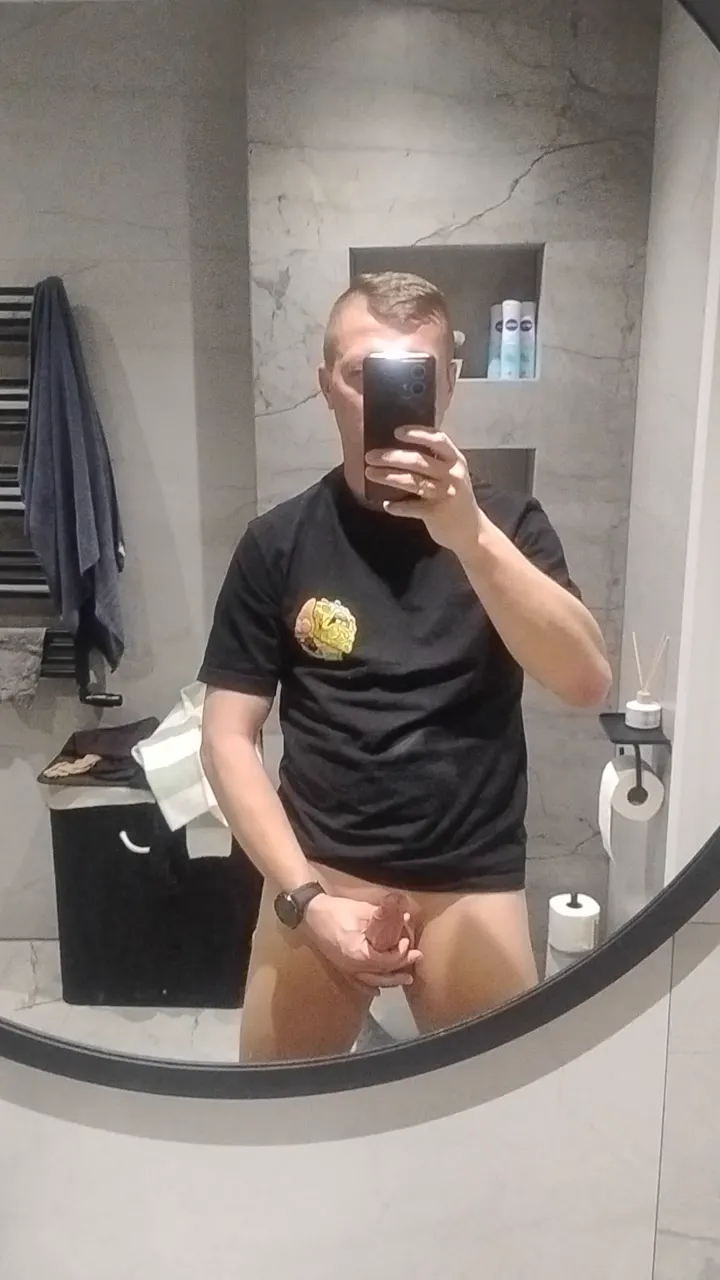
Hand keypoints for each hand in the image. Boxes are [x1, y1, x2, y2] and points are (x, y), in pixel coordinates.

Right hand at [304, 893, 421, 989]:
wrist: (310, 913)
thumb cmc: (336, 911)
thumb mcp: (362, 910)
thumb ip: (384, 916)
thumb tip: (404, 916)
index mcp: (358, 953)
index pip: (386, 960)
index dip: (400, 953)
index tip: (407, 941)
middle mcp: (352, 966)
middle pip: (382, 974)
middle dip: (401, 968)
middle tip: (416, 958)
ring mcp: (346, 969)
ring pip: (372, 981)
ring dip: (390, 980)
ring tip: (405, 978)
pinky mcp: (342, 966)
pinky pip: (358, 982)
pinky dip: (370, 985)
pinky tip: (378, 989)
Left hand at [365, 426, 482, 560]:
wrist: (470, 530)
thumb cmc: (454, 496)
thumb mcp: (452, 473)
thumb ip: (434, 460)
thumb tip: (398, 447)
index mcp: (455, 460)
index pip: (437, 440)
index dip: (417, 434)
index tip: (396, 432)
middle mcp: (451, 474)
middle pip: (417, 460)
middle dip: (391, 456)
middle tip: (370, 456)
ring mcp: (444, 494)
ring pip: (412, 482)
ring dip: (388, 476)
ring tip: (371, 473)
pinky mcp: (435, 513)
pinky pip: (410, 507)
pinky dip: (397, 506)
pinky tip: (387, 505)